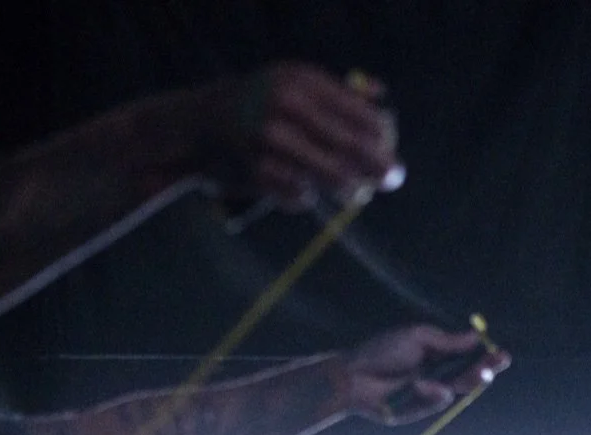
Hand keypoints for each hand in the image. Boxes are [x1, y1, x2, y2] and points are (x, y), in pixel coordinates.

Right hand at [203, 64, 402, 210]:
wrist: (197, 125)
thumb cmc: (259, 106)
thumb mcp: (293, 84)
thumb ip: (337, 92)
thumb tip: (383, 99)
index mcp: (301, 81)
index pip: (360, 114)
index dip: (383, 137)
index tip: (390, 150)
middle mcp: (285, 105)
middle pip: (352, 146)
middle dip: (378, 167)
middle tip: (393, 179)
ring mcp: (268, 139)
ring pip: (332, 176)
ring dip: (349, 188)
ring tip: (352, 191)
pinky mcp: (255, 172)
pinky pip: (300, 195)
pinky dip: (306, 197)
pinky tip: (304, 191)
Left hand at [336, 326, 508, 423]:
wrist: (354, 374)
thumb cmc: (382, 351)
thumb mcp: (417, 338)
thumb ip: (447, 341)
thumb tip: (476, 336)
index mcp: (438, 355)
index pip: (469, 357)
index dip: (486, 357)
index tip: (502, 353)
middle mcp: (437, 375)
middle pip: (469, 377)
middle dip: (485, 370)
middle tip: (497, 364)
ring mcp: (429, 394)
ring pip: (457, 391)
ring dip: (470, 381)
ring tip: (482, 373)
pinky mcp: (419, 411)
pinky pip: (435, 403)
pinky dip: (431, 394)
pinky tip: (422, 385)